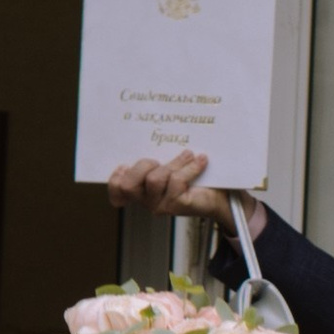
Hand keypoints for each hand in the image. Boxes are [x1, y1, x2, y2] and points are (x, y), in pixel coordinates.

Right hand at [106, 151, 235, 229]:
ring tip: (188, 154)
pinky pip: (176, 181)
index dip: (115, 180)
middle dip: (142, 166)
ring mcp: (160, 205)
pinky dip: (190, 167)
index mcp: (141, 190)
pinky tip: (200, 160)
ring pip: (154, 180)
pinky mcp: (177, 206)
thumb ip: (157, 154)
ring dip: (173, 163)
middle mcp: (146, 200)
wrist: (218, 195)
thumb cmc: (192, 176)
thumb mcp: (170, 162)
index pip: (117, 192)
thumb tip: (154, 128)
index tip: (124, 165)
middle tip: (157, 160)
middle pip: (128, 185)